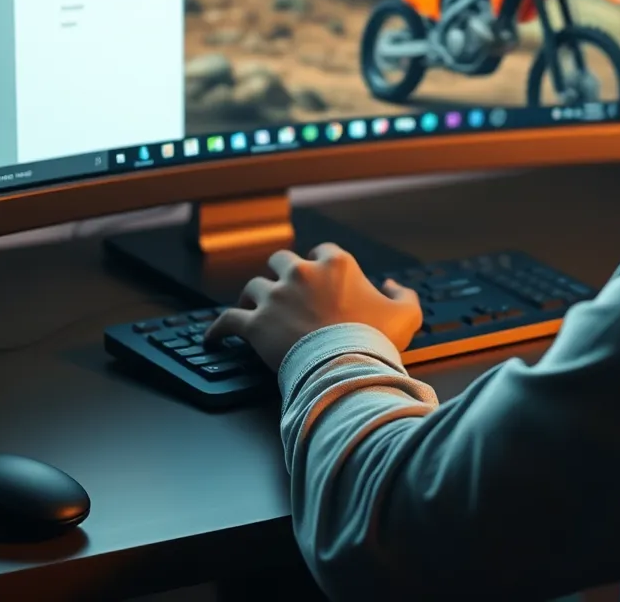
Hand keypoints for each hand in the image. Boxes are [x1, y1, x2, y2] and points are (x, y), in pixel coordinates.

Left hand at [204, 243, 422, 372]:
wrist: (346, 367)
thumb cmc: (376, 341)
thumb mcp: (406, 315)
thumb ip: (404, 294)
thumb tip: (392, 285)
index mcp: (335, 264)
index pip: (323, 250)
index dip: (320, 261)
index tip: (320, 274)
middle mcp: (301, 273)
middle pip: (281, 260)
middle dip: (281, 272)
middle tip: (283, 288)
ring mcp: (275, 297)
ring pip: (254, 288)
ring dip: (254, 298)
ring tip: (253, 308)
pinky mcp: (254, 324)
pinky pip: (227, 322)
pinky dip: (218, 330)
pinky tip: (213, 338)